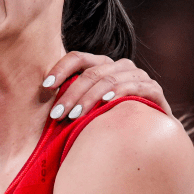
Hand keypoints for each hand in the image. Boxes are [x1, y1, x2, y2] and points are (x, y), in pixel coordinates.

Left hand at [43, 51, 171, 119]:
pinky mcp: (153, 89)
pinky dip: (118, 93)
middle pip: (90, 73)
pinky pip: (133, 87)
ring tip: (73, 116)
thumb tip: (40, 98)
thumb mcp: (89, 107)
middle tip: (56, 114)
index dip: (59, 69)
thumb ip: (71, 98)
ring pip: (108, 80)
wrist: (151, 135)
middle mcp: (120, 65)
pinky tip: (105, 104)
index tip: (45, 87)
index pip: (77, 58)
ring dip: (88, 98)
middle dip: (70, 94)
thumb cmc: (111, 119)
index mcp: (101, 64)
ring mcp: (138, 75)